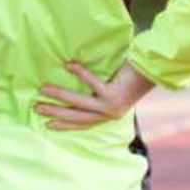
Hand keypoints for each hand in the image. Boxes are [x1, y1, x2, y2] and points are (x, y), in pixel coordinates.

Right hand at [36, 60, 155, 130]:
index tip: (47, 124)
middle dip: (55, 112)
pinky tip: (69, 65)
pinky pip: (93, 83)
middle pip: (76, 116)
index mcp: (107, 116)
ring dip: (60, 95)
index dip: (64, 124)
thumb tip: (78, 92)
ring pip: (79, 103)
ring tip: (43, 88)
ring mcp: (110, 106)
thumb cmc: (132, 78)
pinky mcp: (113, 94)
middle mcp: (108, 114)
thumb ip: (99, 96)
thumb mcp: (113, 91)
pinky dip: (81, 73)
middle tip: (36, 107)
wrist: (152, 72)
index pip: (81, 124)